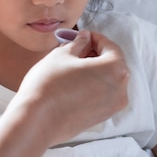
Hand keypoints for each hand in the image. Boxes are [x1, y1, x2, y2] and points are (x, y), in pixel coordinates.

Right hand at [15, 30, 129, 143]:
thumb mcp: (62, 55)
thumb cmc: (48, 85)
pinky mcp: (101, 118)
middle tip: (75, 48)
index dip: (94, 38)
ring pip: (107, 80)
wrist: (36, 121)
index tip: (81, 36)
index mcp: (115, 69)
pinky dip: (91, 85)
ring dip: (93, 70)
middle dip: (94, 54)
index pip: (110, 46)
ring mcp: (112, 106)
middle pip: (112, 64)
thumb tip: (85, 39)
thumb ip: (78, 43)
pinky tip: (72, 83)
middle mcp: (120, 89)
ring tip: (71, 66)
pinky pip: (101, 95)